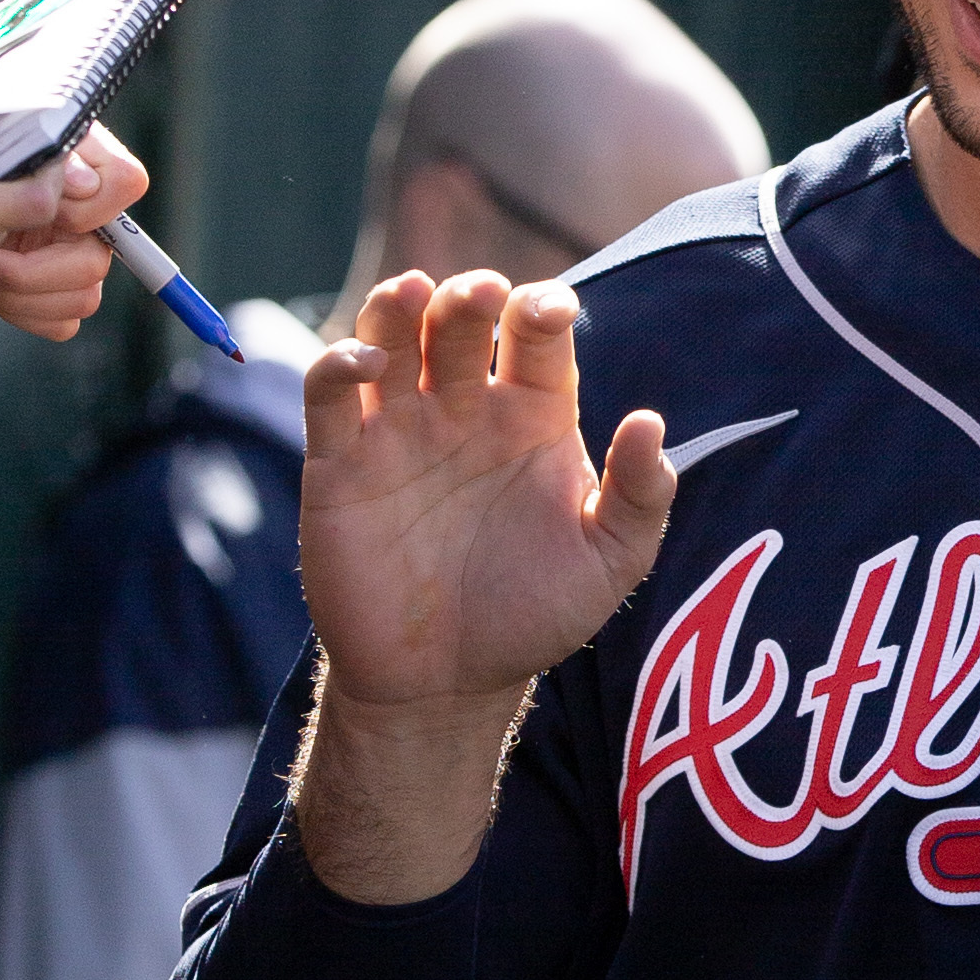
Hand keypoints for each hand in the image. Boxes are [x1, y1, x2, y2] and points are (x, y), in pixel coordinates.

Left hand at [0, 117, 148, 335]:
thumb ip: (42, 153)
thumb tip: (81, 183)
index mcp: (87, 168)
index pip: (126, 183)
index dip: (86, 205)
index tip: (40, 207)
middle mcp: (92, 218)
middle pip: (97, 261)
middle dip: (33, 268)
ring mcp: (79, 260)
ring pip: (83, 300)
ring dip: (22, 293)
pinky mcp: (59, 297)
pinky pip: (62, 325)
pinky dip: (22, 312)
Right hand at [300, 269, 673, 714]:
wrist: (445, 686)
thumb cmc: (531, 617)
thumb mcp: (608, 565)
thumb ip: (640, 498)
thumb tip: (649, 423)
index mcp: (532, 416)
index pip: (537, 337)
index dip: (542, 308)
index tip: (551, 310)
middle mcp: (465, 409)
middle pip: (461, 321)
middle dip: (470, 296)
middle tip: (483, 294)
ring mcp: (400, 430)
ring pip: (391, 338)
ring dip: (399, 307)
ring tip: (415, 293)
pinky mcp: (340, 464)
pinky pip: (330, 396)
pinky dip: (339, 364)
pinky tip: (365, 364)